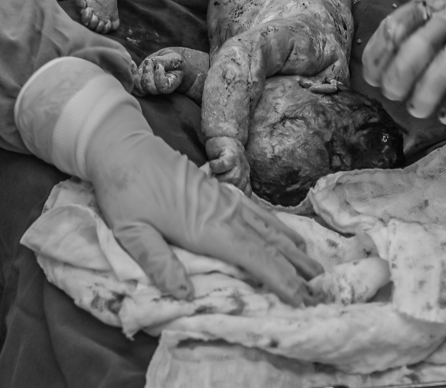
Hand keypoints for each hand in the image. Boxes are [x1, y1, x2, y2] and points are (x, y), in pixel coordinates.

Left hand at [17, 58, 319, 304]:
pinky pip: (257, 212)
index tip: (303, 298)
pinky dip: (278, 226)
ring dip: (293, 249)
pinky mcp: (220, 192)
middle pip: (269, 244)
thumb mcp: (130, 232)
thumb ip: (157, 263)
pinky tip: (288, 235)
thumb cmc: (123, 191)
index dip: (281, 279)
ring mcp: (224, 200)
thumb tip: (185, 295)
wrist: (122, 147)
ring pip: (267, 227)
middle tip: (323, 290)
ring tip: (316, 267)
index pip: (253, 257)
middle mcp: (222, 213)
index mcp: (204, 227)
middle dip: (297, 267)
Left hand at [134, 48, 207, 100]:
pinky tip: (131, 63)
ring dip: (136, 76)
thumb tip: (153, 62)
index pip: (163, 87)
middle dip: (147, 75)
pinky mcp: (141, 82)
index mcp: (170, 84)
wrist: (169, 62)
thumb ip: (166, 61)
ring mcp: (149, 87)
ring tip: (136, 63)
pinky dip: (131, 74)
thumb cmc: (175, 61)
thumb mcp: (175, 59)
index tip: (159, 65)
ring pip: (140, 89)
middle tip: (149, 61)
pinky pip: (133, 84)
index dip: (159, 78)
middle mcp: (159, 88)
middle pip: (150, 89)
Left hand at [361, 0, 445, 125]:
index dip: (379, 55)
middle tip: (392, 95)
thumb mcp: (428, 22)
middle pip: (420, 44)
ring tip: (417, 110)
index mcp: (427, 6)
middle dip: (400, 74)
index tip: (373, 80)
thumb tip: (374, 77)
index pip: (395, 26)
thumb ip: (403, 41)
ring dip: (428, 91)